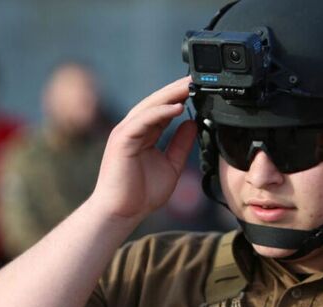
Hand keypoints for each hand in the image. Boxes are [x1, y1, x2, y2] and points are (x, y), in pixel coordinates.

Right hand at [90, 76, 197, 221]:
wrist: (122, 212)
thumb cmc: (141, 193)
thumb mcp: (171, 165)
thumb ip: (181, 145)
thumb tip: (193, 124)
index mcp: (144, 134)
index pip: (163, 110)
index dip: (180, 98)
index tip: (200, 90)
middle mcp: (133, 129)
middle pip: (157, 103)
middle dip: (177, 90)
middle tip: (197, 79)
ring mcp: (126, 132)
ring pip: (149, 107)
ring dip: (170, 95)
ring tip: (190, 86)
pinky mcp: (122, 139)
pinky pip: (143, 120)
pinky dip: (160, 112)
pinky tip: (177, 107)